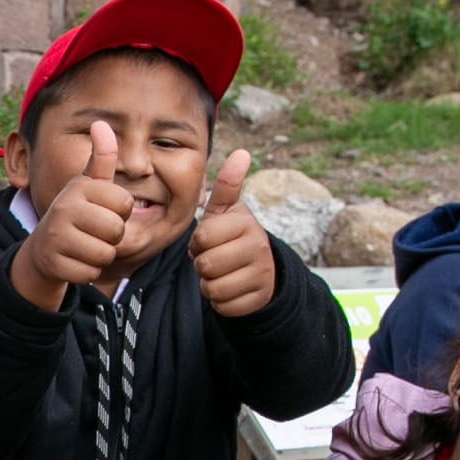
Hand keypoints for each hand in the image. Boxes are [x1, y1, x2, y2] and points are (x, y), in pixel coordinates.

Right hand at [7, 121, 132, 307]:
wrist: (43, 248)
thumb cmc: (75, 212)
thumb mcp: (88, 185)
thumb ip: (101, 158)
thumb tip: (101, 123)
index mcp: (79, 187)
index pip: (125, 204)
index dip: (120, 212)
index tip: (102, 210)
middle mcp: (65, 208)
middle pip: (116, 230)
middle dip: (111, 236)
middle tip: (93, 231)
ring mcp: (56, 236)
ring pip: (105, 253)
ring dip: (100, 255)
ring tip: (84, 245)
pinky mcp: (54, 263)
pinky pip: (90, 272)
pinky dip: (86, 271)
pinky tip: (74, 260)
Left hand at [190, 150, 276, 317]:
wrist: (260, 270)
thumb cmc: (232, 237)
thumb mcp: (226, 211)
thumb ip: (227, 185)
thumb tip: (242, 152)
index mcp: (245, 223)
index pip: (203, 238)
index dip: (198, 243)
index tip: (209, 240)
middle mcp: (257, 247)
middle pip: (206, 265)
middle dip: (202, 265)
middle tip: (214, 258)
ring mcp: (260, 275)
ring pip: (213, 288)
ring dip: (209, 284)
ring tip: (221, 273)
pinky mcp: (257, 299)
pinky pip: (223, 306)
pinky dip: (220, 302)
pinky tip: (230, 288)